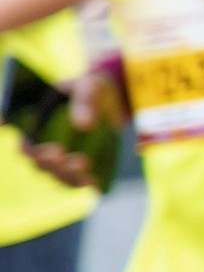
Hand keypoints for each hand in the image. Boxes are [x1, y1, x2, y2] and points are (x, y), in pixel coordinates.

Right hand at [24, 70, 119, 188]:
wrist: (111, 98)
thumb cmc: (90, 89)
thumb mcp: (89, 87)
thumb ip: (85, 101)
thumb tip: (84, 125)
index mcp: (37, 125)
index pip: (24, 144)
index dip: (25, 149)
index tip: (37, 147)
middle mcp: (45, 145)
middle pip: (38, 163)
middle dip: (47, 163)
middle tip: (59, 153)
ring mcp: (63, 157)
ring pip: (56, 175)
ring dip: (65, 174)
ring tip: (82, 163)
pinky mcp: (81, 164)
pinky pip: (76, 180)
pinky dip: (81, 184)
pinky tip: (91, 182)